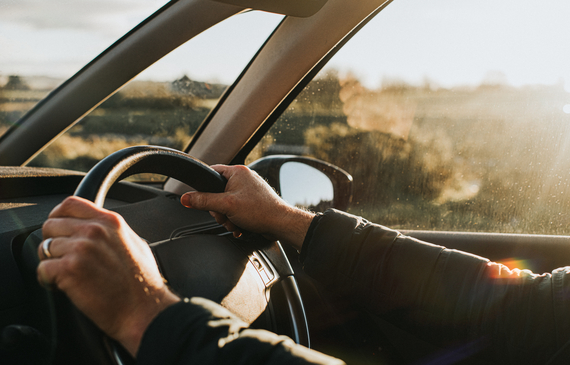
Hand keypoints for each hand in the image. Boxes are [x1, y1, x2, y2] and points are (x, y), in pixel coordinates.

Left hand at [37, 196, 179, 355]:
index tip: (59, 229)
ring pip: (44, 248)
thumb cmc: (143, 283)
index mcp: (110, 221)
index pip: (70, 204)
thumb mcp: (135, 243)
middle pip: (51, 225)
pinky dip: (48, 280)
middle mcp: (94, 230)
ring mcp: (81, 249)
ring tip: (67, 275)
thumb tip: (95, 228)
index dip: (58, 215)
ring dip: (51, 263)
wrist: (144, 309)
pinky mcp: (70, 270)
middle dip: (53, 243)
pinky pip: (42, 269)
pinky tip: (63, 286)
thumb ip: (112, 231)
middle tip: (64, 259)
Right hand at [180, 165, 314, 250]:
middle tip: (225, 216)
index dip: (205, 187)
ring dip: (227, 217)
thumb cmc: (260, 210)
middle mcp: (244, 178)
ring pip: (226, 204)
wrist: (280, 224)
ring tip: (235, 223)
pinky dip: (236, 219)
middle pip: (217, 192)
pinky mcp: (253, 202)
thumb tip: (186, 198)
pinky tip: (240, 226)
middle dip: (219, 210)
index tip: (202, 198)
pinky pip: (236, 210)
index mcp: (237, 171)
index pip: (212, 172)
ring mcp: (249, 190)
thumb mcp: (226, 205)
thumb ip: (204, 201)